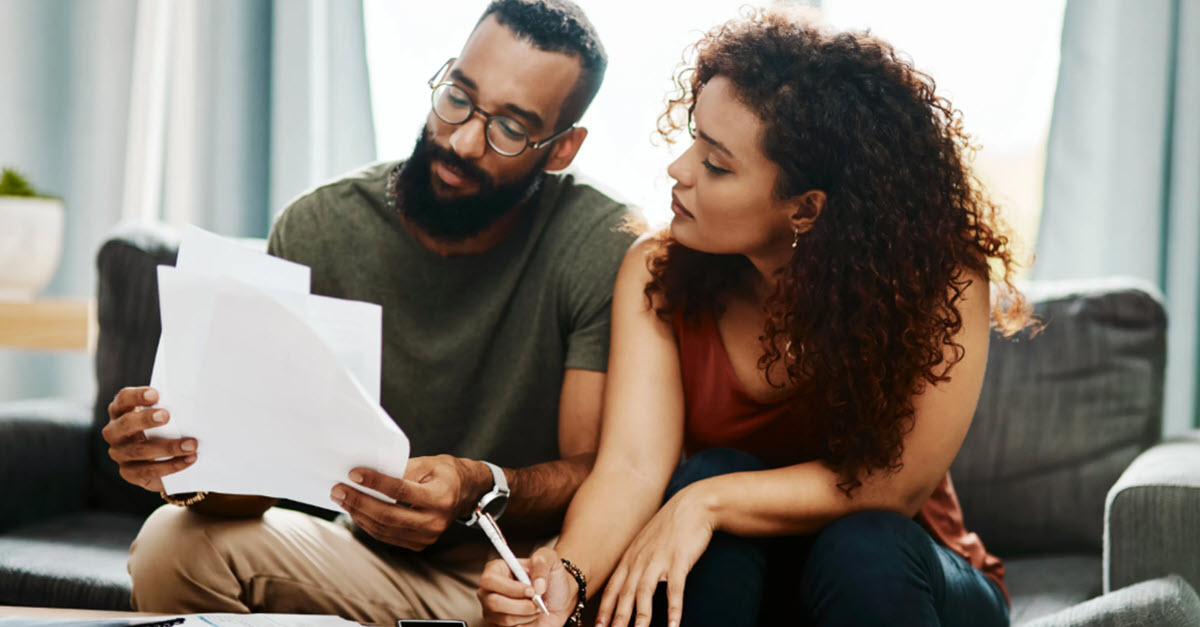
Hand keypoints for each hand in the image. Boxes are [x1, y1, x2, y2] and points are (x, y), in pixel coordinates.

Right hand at [102, 386, 197, 491]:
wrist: (162, 460)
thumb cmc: (164, 428)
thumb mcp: (164, 417)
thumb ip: (170, 408)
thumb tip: (194, 403)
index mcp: (121, 412)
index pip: (123, 399)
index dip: (136, 396)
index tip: (155, 394)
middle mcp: (115, 432)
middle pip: (125, 424)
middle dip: (145, 420)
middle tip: (166, 415)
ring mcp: (120, 453)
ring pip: (139, 451)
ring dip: (168, 447)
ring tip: (191, 444)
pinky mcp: (129, 472)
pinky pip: (148, 471)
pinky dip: (171, 465)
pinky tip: (189, 459)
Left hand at [331, 454, 488, 550]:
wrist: (466, 493)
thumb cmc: (446, 473)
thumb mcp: (429, 463)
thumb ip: (402, 470)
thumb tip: (369, 475)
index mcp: (440, 498)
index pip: (401, 491)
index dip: (375, 483)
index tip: (354, 474)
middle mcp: (435, 522)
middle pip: (388, 516)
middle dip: (359, 502)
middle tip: (339, 490)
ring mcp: (428, 537)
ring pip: (384, 529)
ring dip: (359, 514)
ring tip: (342, 499)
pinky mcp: (419, 543)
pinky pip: (387, 536)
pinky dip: (368, 524)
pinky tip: (356, 510)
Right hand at [478, 547, 576, 626]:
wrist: (559, 601)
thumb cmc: (550, 578)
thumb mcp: (550, 559)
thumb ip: (541, 563)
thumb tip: (536, 586)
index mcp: (496, 570)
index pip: (490, 580)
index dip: (510, 588)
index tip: (531, 591)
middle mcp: (490, 590)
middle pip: (493, 602)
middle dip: (521, 605)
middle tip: (537, 602)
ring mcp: (492, 610)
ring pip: (504, 619)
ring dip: (527, 614)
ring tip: (536, 607)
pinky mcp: (498, 625)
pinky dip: (525, 623)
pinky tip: (531, 616)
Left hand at [596, 487, 714, 626]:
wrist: (692, 506)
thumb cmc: (670, 527)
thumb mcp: (646, 543)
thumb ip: (636, 562)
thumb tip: (630, 582)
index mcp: (631, 558)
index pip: (613, 588)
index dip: (605, 609)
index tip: (598, 626)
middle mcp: (640, 560)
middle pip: (624, 594)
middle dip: (617, 618)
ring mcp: (659, 560)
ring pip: (644, 593)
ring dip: (641, 617)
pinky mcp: (679, 560)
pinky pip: (675, 588)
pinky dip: (674, 608)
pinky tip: (675, 625)